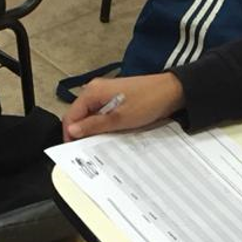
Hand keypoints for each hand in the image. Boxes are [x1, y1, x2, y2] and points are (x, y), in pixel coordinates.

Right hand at [62, 72, 184, 140]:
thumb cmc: (148, 101)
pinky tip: (110, 133)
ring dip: (93, 130)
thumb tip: (72, 131)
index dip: (70, 134)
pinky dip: (102, 124)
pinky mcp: (114, 97)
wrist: (172, 91)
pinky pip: (101, 113)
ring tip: (101, 143)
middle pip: (79, 115)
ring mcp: (104, 93)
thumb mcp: (119, 119)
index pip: (71, 116)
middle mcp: (95, 90)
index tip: (74, 151)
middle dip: (81, 133)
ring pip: (90, 116)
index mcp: (92, 92)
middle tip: (88, 151)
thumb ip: (93, 125)